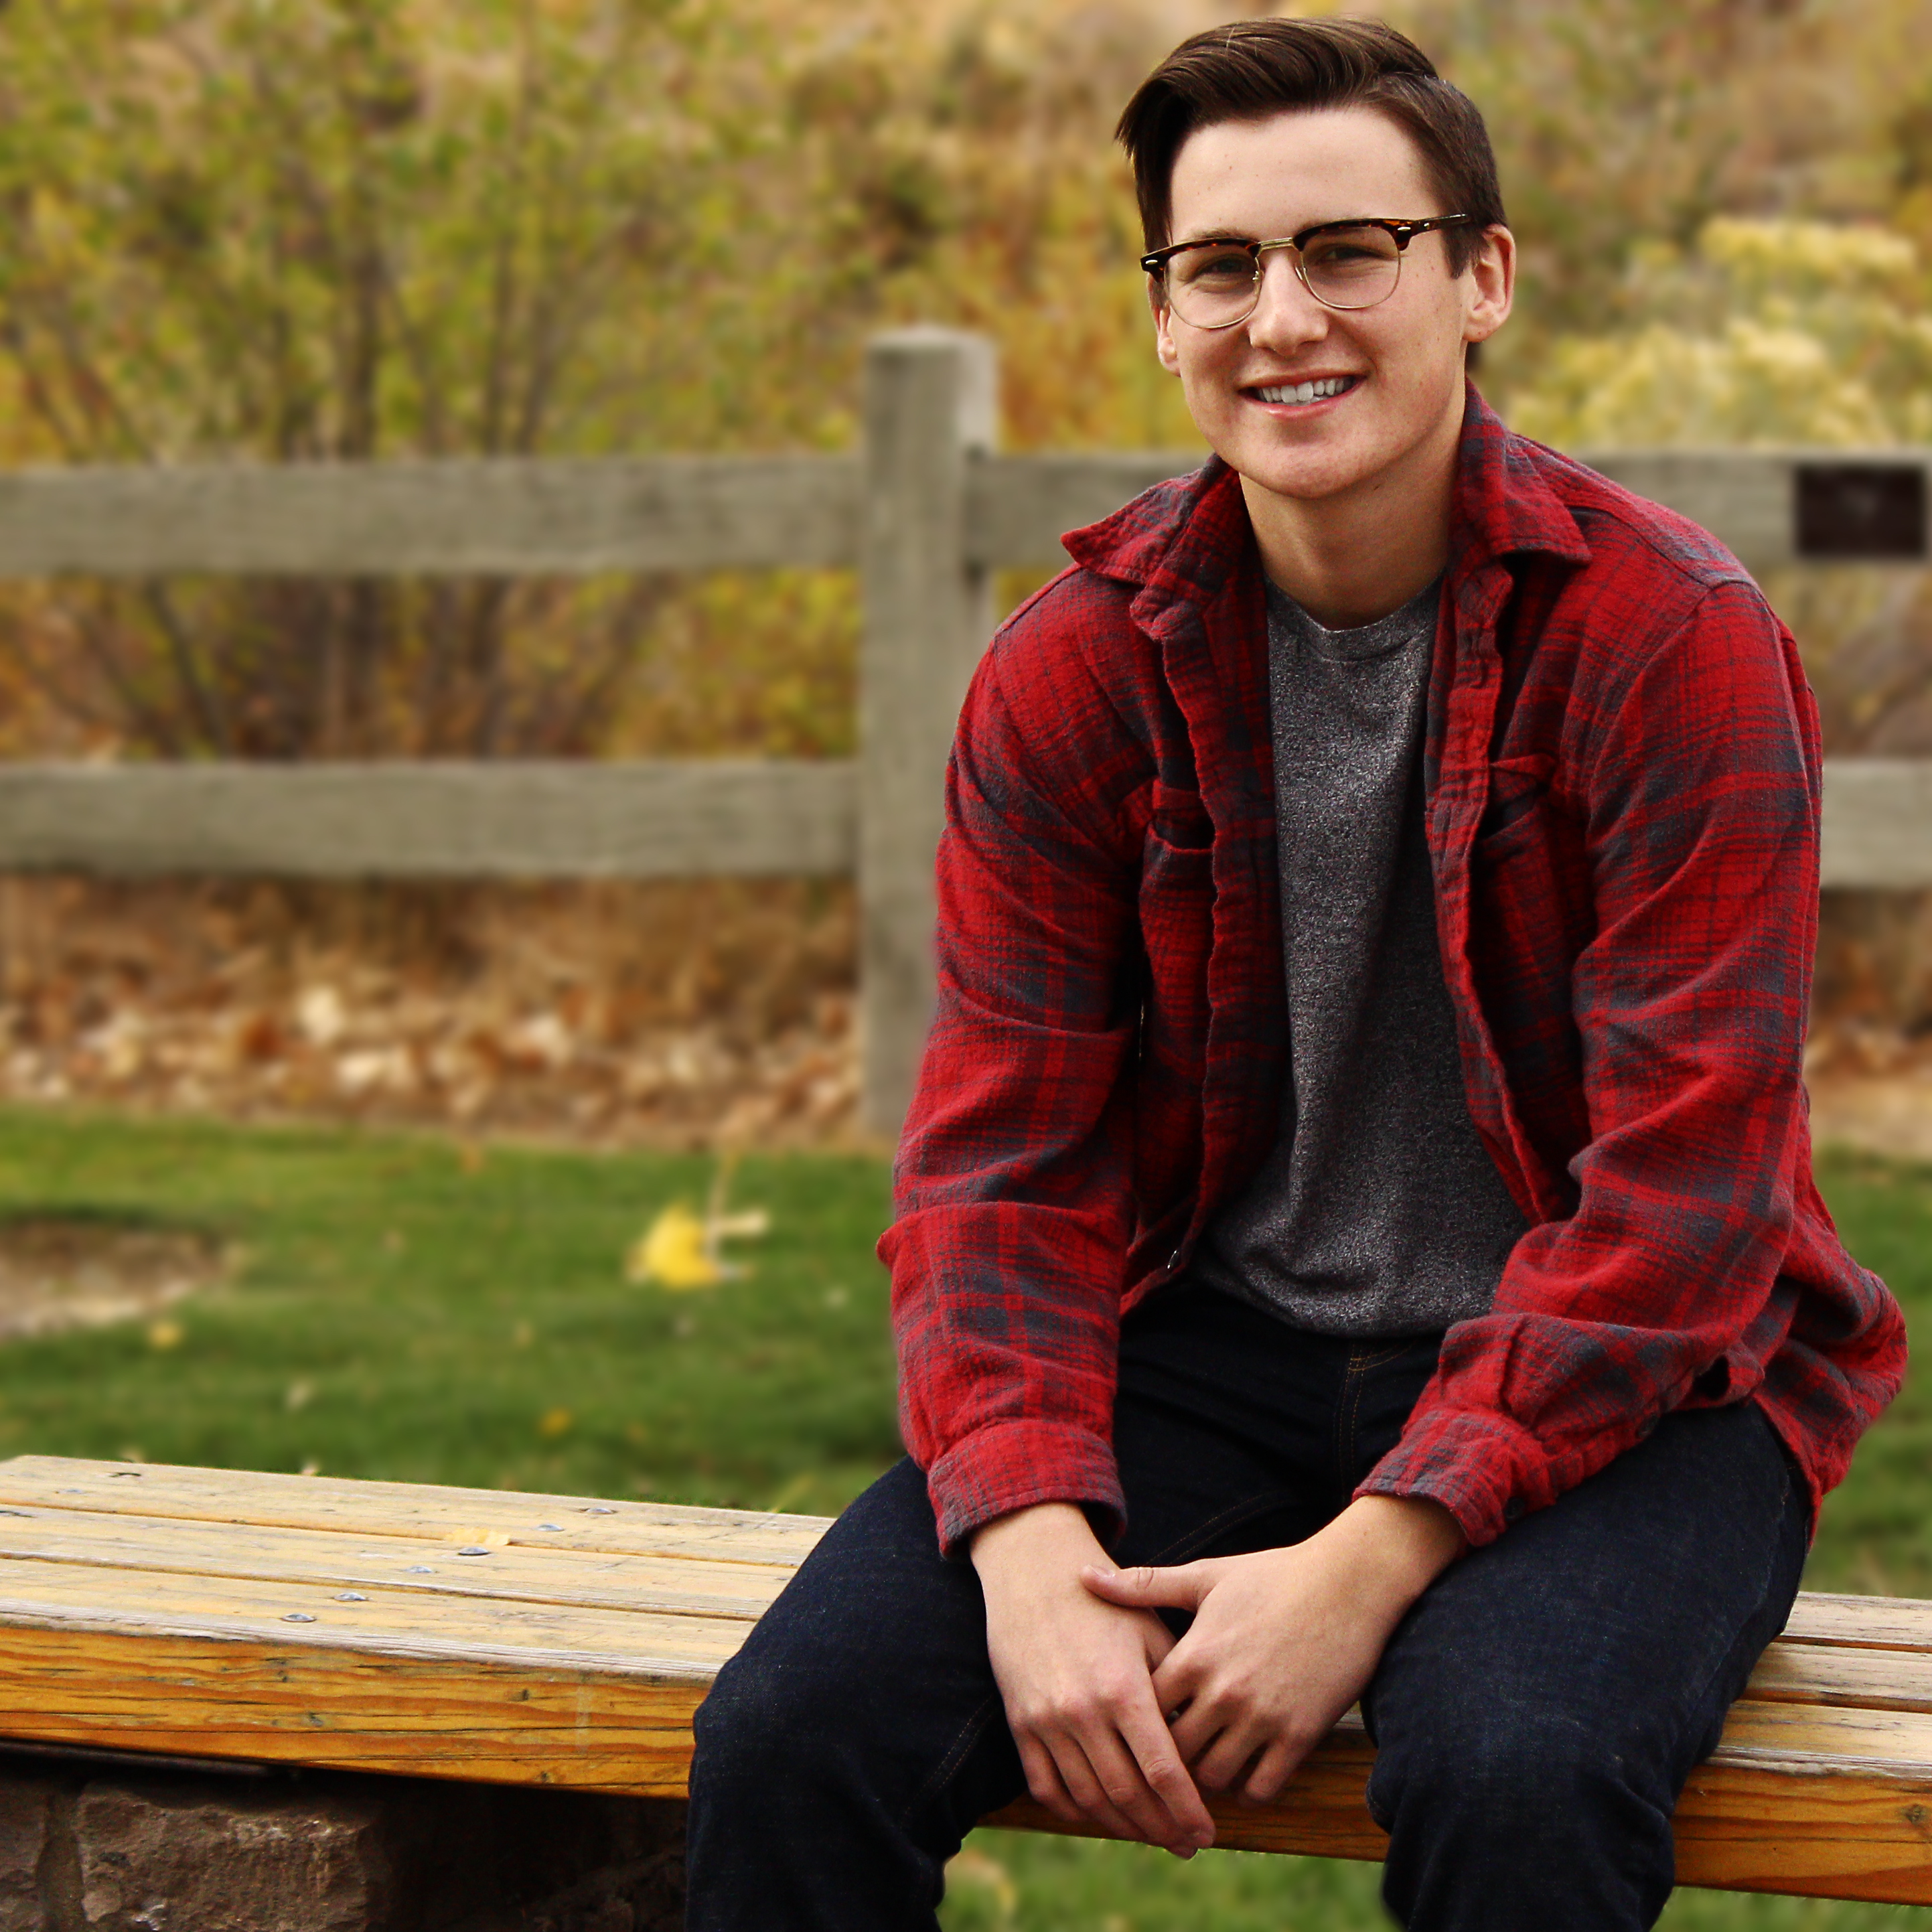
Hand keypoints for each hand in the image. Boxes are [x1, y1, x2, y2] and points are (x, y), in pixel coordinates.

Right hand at [971, 1502, 1215, 1856]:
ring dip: (1124, 1827)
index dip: (1187, 1810)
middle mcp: (1083, 1712)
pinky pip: (1047, 1786)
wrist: (1035, 1574)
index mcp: (1123, 1688)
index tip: (1207, 1833)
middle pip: (1128, 1794)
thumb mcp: (1149, 1631)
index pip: (1162, 1771)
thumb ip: (1174, 1688)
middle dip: (1162, 1828)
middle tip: (1187, 1845)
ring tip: (1152, 1836)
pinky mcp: (1021, 1723)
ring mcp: (1047, 1722)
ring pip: (1089, 1798)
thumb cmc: (1104, 1602)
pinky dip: (1075, 1810)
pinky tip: (1100, 1815)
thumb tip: (1201, 1742)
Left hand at [1082, 1496, 1464, 1804]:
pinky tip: (1245, 1770)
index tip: (1137, 1721)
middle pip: (1172, 1753)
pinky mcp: (1301, 1736)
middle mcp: (1224, 1692)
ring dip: (1206, 1776)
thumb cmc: (1272, 1576)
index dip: (1135, 1721)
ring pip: (1214, 1777)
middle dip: (1165, 1758)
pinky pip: (1261, 1787)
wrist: (1348, 1583)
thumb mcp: (1205, 1577)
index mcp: (1195, 1655)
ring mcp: (1263, 1718)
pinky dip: (1248, 1787)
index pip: (1143, 1711)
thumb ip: (1143, 1586)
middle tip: (1166, 1758)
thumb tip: (1084, 1577)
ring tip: (1203, 1764)